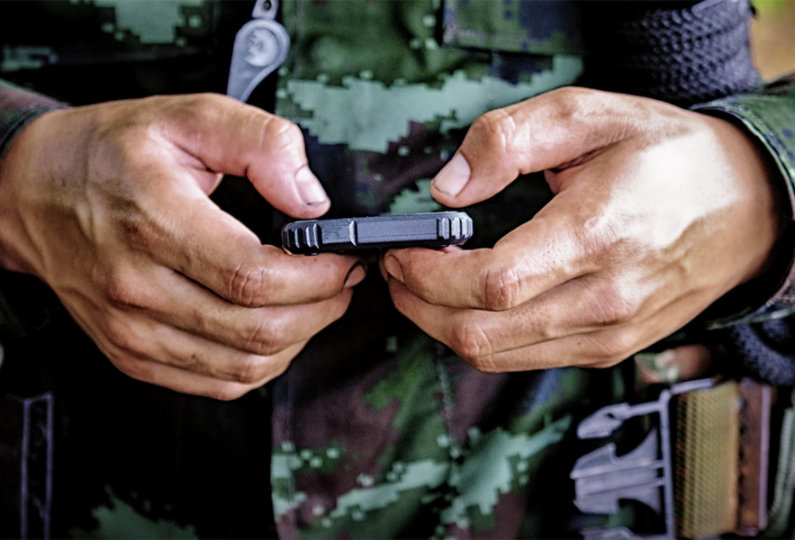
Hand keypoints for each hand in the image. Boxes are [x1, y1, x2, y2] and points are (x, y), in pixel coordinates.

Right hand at [0, 94, 363, 398]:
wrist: (29, 191)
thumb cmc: (107, 152)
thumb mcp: (186, 115)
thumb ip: (260, 144)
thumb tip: (312, 201)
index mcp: (154, 221)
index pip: (253, 277)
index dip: (316, 278)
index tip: (342, 259)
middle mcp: (136, 286)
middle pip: (256, 330)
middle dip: (321, 310)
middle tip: (340, 281)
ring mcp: (130, 329)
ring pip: (242, 367)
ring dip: (297, 340)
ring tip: (313, 303)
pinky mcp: (130, 354)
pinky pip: (214, 383)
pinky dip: (259, 366)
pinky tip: (273, 330)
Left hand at [381, 87, 784, 371]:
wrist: (746, 208)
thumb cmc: (668, 157)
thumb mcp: (590, 114)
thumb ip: (509, 139)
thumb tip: (449, 188)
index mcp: (597, 235)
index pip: (490, 283)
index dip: (428, 274)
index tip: (401, 251)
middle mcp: (604, 298)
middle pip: (481, 333)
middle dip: (419, 305)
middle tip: (397, 269)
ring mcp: (608, 333)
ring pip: (497, 356)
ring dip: (441, 326)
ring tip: (422, 285)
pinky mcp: (608, 349)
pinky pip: (525, 360)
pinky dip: (482, 336)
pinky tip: (470, 302)